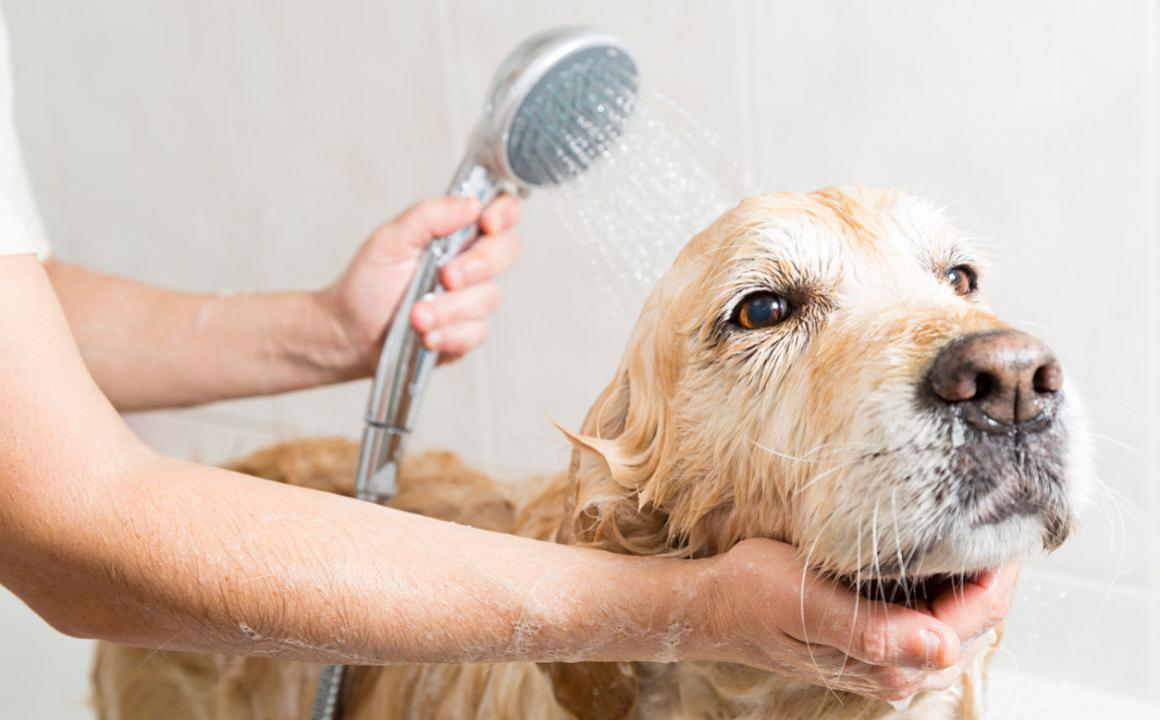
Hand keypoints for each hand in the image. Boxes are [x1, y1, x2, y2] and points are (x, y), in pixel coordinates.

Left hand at [319, 195, 521, 373]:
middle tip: (446, 276)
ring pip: (489, 297)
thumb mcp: (390, 239)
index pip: (501, 212)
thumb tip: (470, 204)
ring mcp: (472, 298)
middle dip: (478, 265)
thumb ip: (429, 216)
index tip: (486, 223)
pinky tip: (426, 334)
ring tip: (416, 316)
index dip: (504, 214)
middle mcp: (471, 262)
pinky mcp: (467, 332)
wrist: (350, 332)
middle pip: (507, 251)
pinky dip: (449, 334)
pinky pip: (476, 332)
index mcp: (457, 232)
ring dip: (450, 308)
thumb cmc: (369, 283)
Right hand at [686, 539, 1016, 701]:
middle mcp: (897, 669)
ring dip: (972, 582)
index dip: (1000, 570)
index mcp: (889, 661)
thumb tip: (943, 649)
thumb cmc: (754, 596)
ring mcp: (888, 659)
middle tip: (1001, 516)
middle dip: (993, 574)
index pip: (976, 616)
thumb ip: (876, 631)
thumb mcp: (809, 602)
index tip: (1010, 522)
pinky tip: (937, 557)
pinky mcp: (875, 643)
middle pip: (977, 622)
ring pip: (959, 621)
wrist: (714, 606)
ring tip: (976, 531)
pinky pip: (932, 618)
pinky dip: (946, 588)